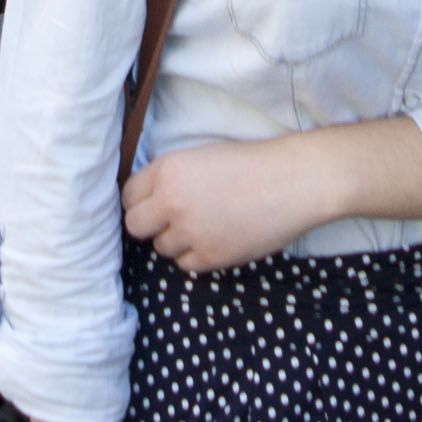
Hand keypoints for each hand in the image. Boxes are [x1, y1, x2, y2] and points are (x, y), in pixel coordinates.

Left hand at [120, 137, 333, 275]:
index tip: (152, 203)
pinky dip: (195, 255)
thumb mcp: (200, 157)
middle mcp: (171, 202)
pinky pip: (185, 264)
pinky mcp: (211, 257)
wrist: (293, 181)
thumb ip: (170, 178)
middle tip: (169, 219)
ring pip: (161, 248)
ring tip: (202, 225)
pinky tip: (214, 238)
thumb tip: (149, 200)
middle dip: (148, 223)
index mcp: (167, 171)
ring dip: (175, 240)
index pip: (128, 195)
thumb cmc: (251, 163)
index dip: (141, 200)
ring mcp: (190, 233)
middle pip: (135, 226)